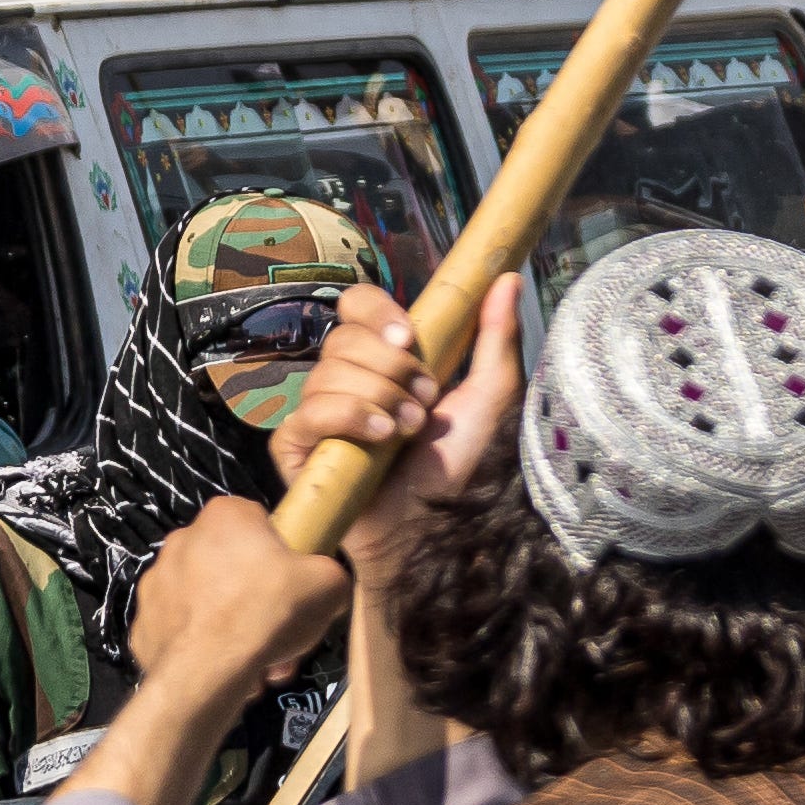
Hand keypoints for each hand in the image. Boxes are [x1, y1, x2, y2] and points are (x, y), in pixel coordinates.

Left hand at [127, 495, 350, 711]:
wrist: (207, 674)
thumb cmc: (268, 613)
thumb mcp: (329, 585)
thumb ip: (328, 573)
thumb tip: (321, 583)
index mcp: (225, 516)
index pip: (258, 521)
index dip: (281, 553)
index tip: (292, 584)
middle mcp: (182, 540)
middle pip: (231, 566)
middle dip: (256, 599)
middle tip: (278, 631)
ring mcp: (155, 584)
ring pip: (206, 602)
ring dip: (231, 627)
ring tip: (256, 662)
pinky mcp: (142, 625)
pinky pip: (181, 632)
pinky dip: (202, 648)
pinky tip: (225, 670)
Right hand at [274, 275, 523, 546]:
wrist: (434, 528)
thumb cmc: (462, 466)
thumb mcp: (491, 396)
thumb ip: (496, 337)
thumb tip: (508, 277)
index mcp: (385, 358)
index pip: (356, 305)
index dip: (375, 311)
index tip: (408, 335)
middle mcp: (347, 380)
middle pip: (343, 338)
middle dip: (391, 368)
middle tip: (424, 402)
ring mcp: (319, 414)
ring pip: (326, 373)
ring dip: (379, 399)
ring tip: (408, 431)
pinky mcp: (296, 448)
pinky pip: (307, 414)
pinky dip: (348, 418)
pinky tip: (380, 439)